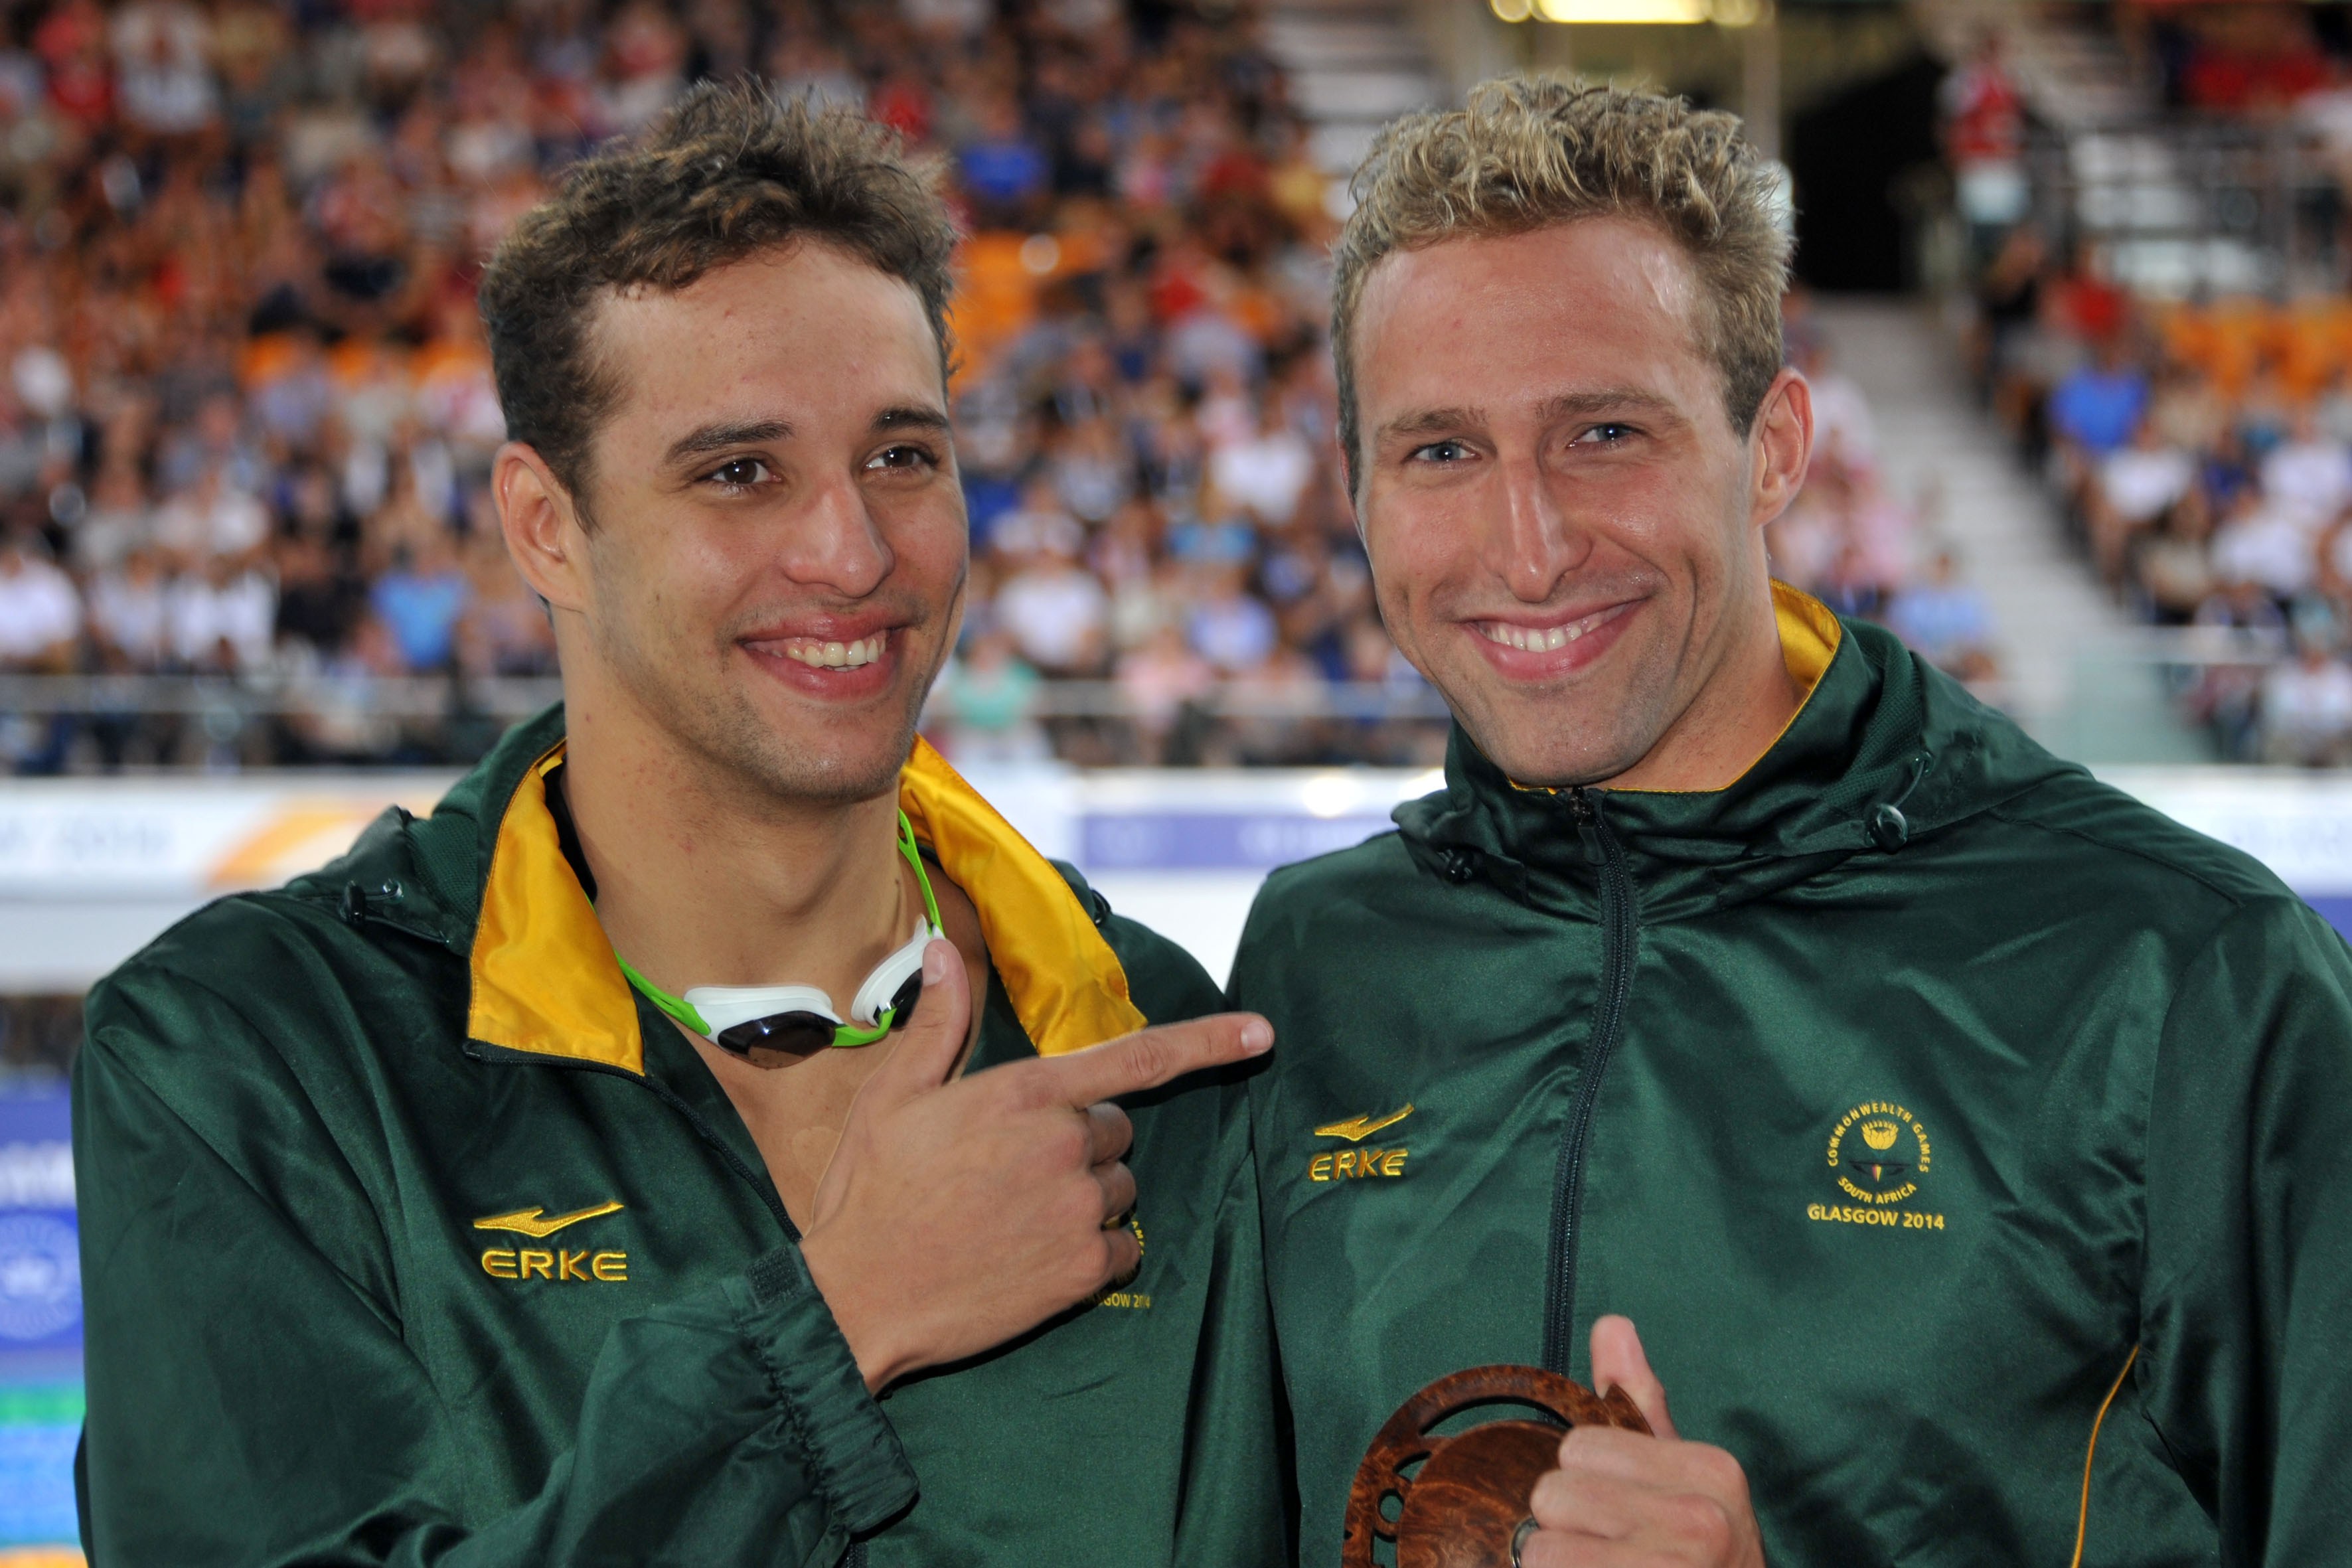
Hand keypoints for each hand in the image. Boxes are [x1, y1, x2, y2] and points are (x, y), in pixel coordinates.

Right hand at [796, 938, 1271, 1389]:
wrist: (857, 1301)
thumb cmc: (870, 1194)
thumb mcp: (893, 1096)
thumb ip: (938, 1022)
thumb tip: (940, 949)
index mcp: (1026, 1095)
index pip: (1138, 1056)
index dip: (1209, 1041)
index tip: (1263, 1032)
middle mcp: (1064, 1146)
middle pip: (1116, 1129)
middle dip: (1080, 1141)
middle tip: (1009, 1169)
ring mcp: (1078, 1210)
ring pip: (1120, 1189)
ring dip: (1085, 1196)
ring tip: (1012, 1215)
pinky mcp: (1082, 1270)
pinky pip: (1124, 1247)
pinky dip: (1094, 1252)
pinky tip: (1034, 1255)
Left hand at [1519, 1316, 1764, 1567]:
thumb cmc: (1698, 1564)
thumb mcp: (1682, 1484)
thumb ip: (1642, 1406)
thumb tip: (1613, 1325)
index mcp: (1713, 1473)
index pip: (1578, 1446)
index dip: (1586, 1484)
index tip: (1624, 1519)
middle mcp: (1702, 1524)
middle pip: (1553, 1494)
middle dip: (1566, 1531)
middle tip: (1609, 1559)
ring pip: (1540, 1550)